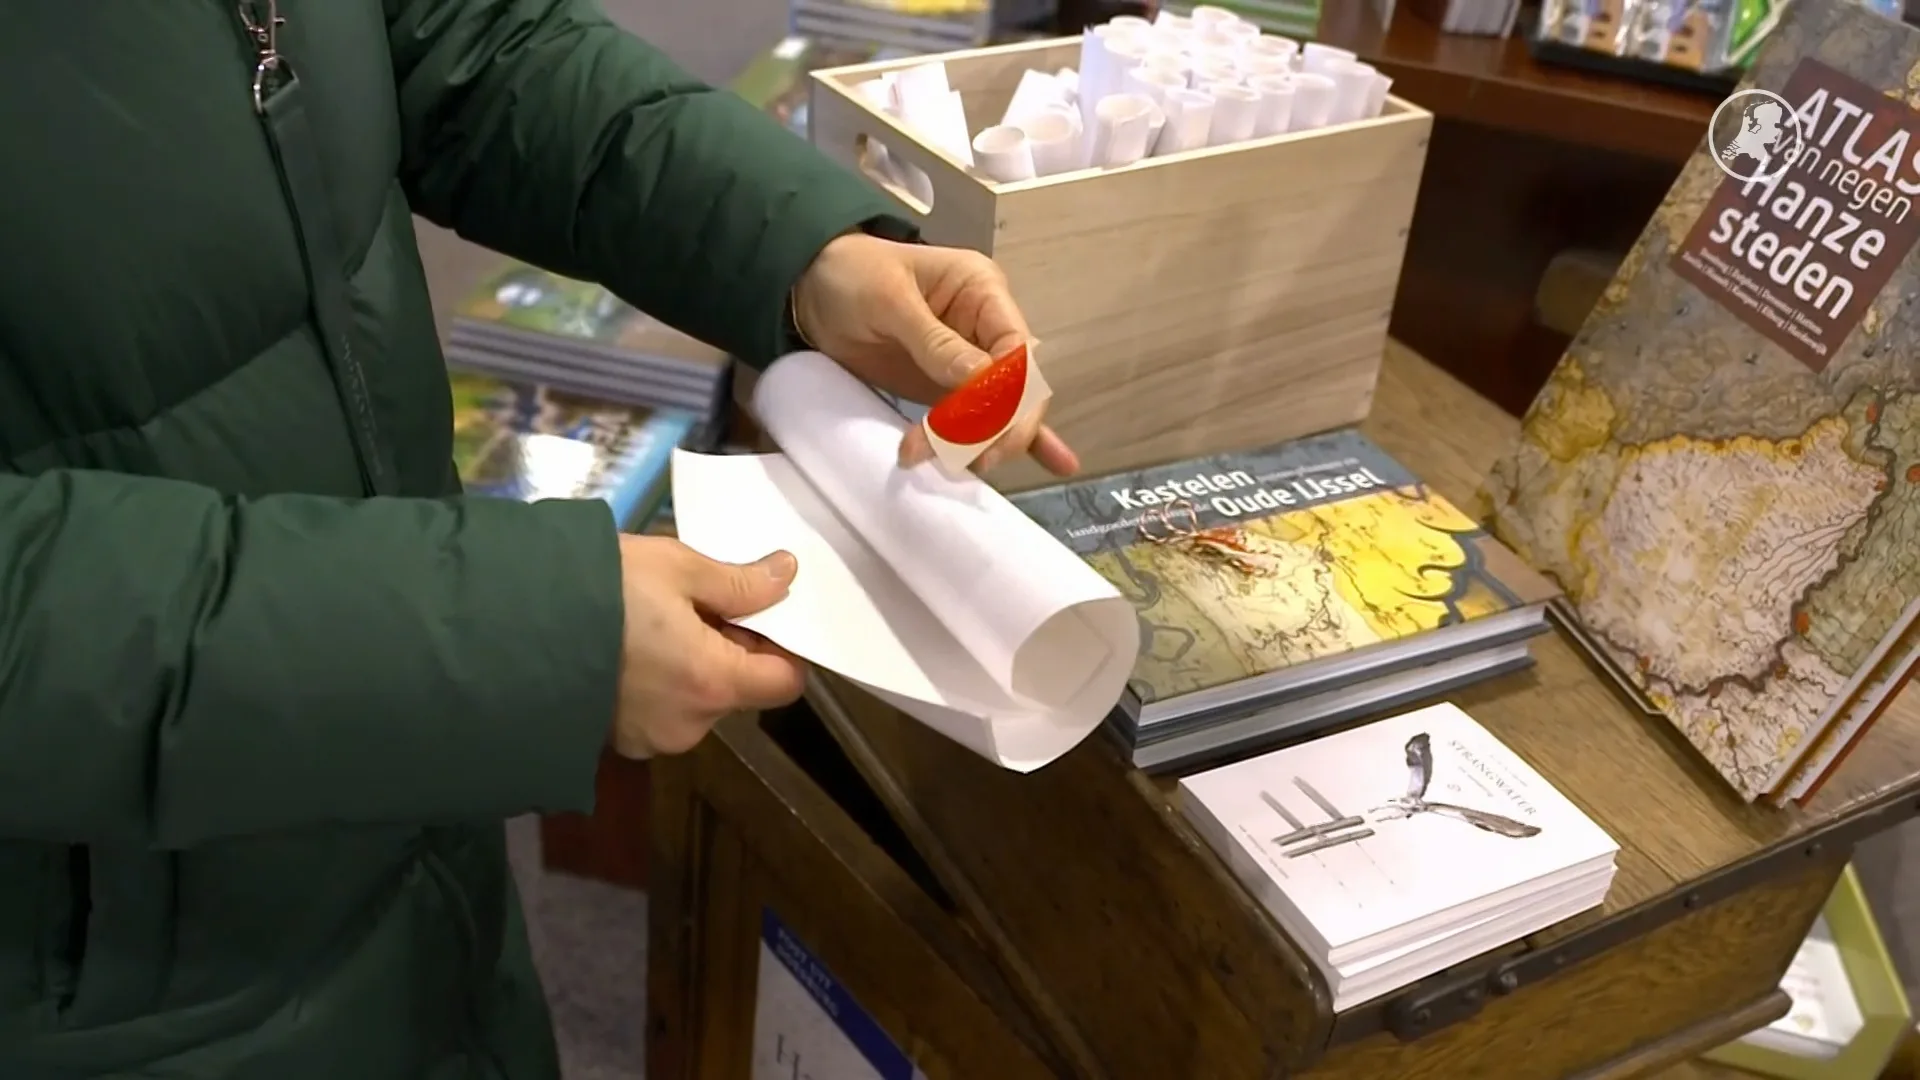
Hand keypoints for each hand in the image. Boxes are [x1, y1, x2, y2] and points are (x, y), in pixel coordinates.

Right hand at [610, 535, 805, 757]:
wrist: (503, 632)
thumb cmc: (598, 591)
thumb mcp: (674, 567)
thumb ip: (737, 581)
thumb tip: (785, 576)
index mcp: (714, 683)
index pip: (785, 682)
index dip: (781, 646)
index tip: (756, 614)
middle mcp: (690, 726)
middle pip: (737, 691)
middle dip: (726, 650)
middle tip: (692, 605)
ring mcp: (651, 740)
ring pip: (695, 702)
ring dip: (688, 669)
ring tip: (648, 625)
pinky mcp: (616, 744)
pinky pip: (656, 714)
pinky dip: (653, 687)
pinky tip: (621, 653)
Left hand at [791, 232, 1079, 476]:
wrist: (811, 288)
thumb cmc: (851, 276)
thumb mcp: (890, 301)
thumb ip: (935, 342)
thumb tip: (981, 382)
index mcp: (982, 291)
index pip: (1016, 348)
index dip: (1007, 391)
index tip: (978, 423)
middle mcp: (987, 327)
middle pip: (1020, 385)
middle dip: (1000, 427)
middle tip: (970, 458)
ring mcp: (971, 361)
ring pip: (1004, 409)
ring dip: (987, 442)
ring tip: (958, 467)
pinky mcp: (950, 389)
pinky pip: (988, 417)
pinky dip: (1012, 440)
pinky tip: (1056, 464)